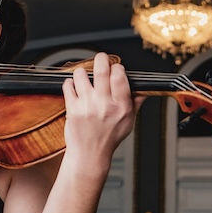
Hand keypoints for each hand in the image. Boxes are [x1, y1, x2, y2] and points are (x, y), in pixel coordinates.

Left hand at [61, 52, 139, 171]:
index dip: (117, 67)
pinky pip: (68, 85)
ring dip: (83, 72)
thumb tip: (143, 89)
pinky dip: (70, 83)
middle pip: (101, 70)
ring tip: (85, 77)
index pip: (119, 76)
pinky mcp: (72, 109)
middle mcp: (104, 105)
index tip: (115, 67)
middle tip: (100, 58)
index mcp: (121, 107)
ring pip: (82, 74)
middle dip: (101, 59)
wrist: (89, 154)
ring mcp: (87, 106)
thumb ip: (135, 103)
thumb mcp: (129, 122)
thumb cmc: (109, 138)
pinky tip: (74, 87)